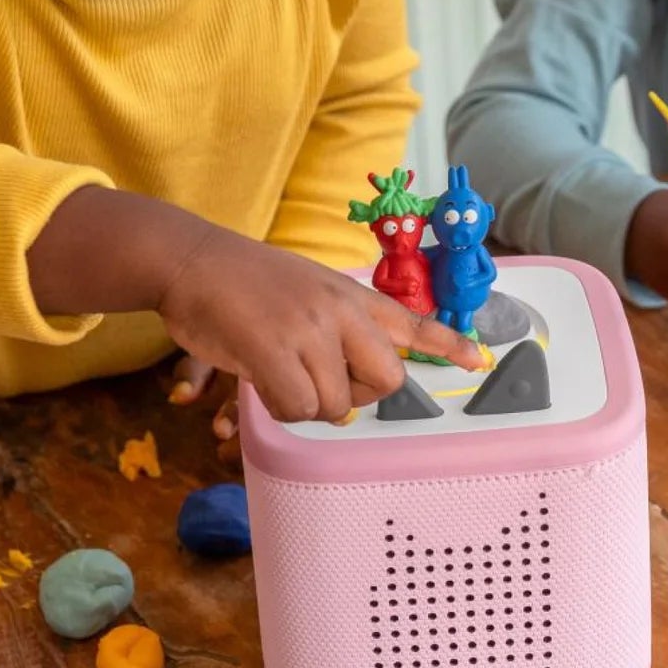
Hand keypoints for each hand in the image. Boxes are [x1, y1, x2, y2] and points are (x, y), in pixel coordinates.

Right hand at [158, 227, 484, 423]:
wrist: (190, 259)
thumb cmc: (242, 281)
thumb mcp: (306, 290)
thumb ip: (335, 330)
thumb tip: (345, 399)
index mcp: (350, 295)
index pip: (411, 321)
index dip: (447, 344)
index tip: (478, 362)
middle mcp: (340, 311)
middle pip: (386, 381)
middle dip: (356, 396)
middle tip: (316, 382)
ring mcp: (309, 329)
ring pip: (337, 405)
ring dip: (305, 403)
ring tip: (275, 371)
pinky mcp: (275, 350)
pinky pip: (298, 408)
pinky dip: (279, 407)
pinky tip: (259, 379)